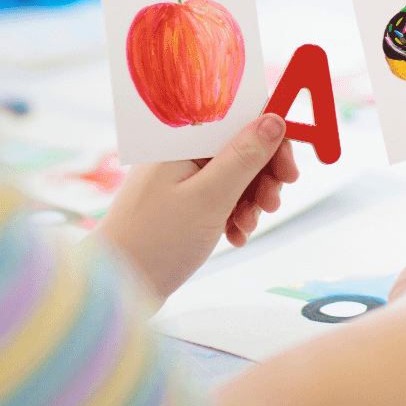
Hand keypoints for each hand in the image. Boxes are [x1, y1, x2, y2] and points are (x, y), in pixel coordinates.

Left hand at [95, 113, 298, 297]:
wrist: (116, 287)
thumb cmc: (154, 241)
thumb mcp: (210, 197)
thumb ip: (245, 157)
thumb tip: (274, 120)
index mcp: (182, 140)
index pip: (238, 118)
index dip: (271, 139)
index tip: (289, 170)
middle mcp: (181, 153)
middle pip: (240, 148)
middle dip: (264, 176)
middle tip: (273, 203)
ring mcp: (181, 178)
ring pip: (235, 176)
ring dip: (251, 201)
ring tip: (247, 226)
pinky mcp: (182, 203)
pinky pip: (221, 198)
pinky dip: (234, 215)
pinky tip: (234, 236)